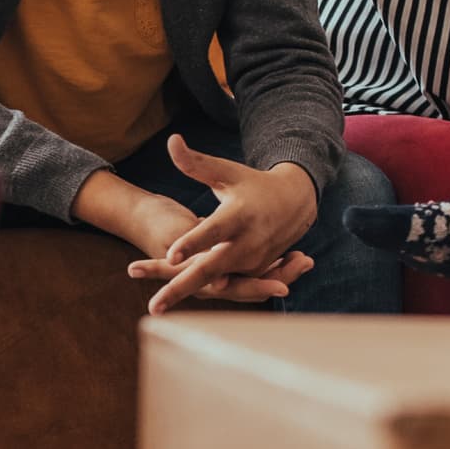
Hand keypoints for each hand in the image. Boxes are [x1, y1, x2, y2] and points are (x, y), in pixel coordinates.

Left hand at [101, 143, 322, 314]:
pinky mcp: (253, 271)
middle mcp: (247, 242)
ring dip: (184, 294)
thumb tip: (172, 141)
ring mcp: (251, 261)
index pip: (212, 232)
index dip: (192, 243)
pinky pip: (223, 284)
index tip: (170, 255)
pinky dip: (197, 292)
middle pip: (210, 268)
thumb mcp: (227, 172)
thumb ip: (196, 163)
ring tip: (156, 307)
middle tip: (154, 307)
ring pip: (215, 282)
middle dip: (180, 288)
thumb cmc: (252, 184)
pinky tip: (169, 301)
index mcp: (239, 216)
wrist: (295, 203)